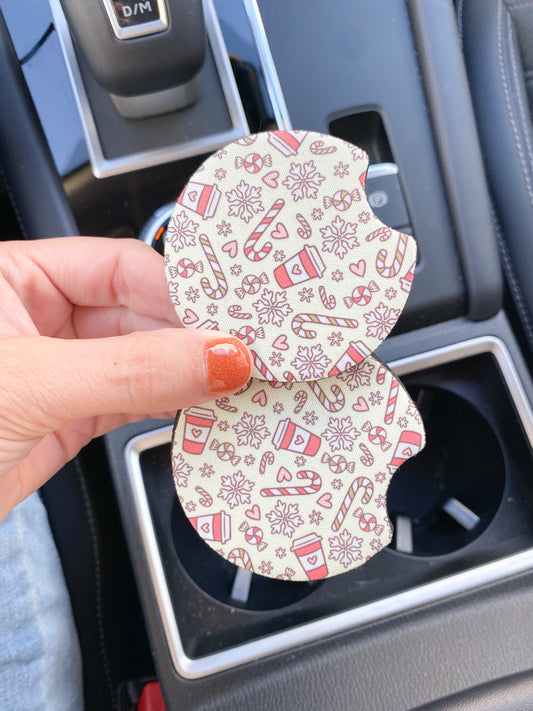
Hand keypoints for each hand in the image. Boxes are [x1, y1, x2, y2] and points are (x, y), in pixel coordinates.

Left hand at [0, 237, 251, 520]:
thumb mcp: (28, 384)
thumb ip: (130, 371)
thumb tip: (215, 355)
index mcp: (14, 276)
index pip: (119, 265)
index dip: (178, 289)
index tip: (228, 315)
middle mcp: (39, 317)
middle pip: (138, 312)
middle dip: (190, 334)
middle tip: (242, 351)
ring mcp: (58, 369)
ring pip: (141, 359)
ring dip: (185, 373)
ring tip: (232, 381)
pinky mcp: (68, 417)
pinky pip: (133, 402)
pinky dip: (168, 408)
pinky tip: (198, 408)